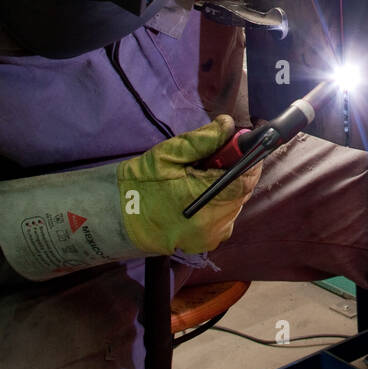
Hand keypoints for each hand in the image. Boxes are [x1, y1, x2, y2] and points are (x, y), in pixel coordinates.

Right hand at [116, 115, 260, 254]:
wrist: (118, 216)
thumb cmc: (141, 182)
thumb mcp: (169, 154)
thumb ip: (203, 139)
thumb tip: (229, 125)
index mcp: (202, 201)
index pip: (244, 180)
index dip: (250, 161)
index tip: (244, 145)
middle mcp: (212, 225)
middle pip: (241, 192)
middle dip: (236, 172)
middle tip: (217, 158)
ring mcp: (209, 237)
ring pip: (235, 204)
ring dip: (228, 187)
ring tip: (203, 177)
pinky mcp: (206, 243)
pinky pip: (225, 217)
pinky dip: (220, 203)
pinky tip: (200, 194)